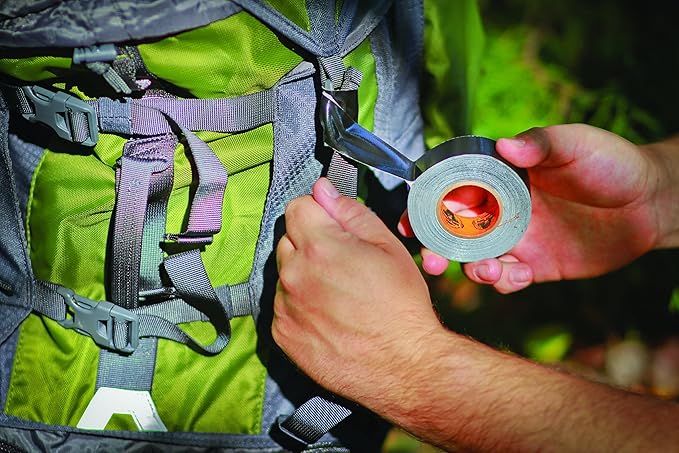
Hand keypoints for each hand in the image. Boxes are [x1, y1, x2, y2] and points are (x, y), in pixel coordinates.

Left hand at [273, 178, 443, 405]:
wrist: (404, 366)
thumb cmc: (401, 305)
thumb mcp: (388, 247)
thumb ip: (350, 213)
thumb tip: (323, 189)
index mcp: (320, 246)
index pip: (297, 207)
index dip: (318, 213)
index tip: (333, 228)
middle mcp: (294, 274)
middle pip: (289, 240)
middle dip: (310, 245)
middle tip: (342, 265)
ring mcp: (285, 306)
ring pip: (285, 274)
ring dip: (303, 276)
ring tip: (337, 295)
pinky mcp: (282, 334)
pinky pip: (283, 305)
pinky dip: (300, 306)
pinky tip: (328, 317)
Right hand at [401, 124, 664, 292]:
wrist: (652, 202)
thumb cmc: (612, 161)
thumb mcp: (576, 143)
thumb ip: (540, 144)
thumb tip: (505, 144)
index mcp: (501, 178)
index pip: (452, 189)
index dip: (427, 204)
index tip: (411, 219)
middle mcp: (502, 209)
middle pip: (455, 230)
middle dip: (437, 247)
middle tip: (433, 261)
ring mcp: (518, 239)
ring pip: (476, 258)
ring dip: (470, 268)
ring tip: (483, 270)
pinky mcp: (537, 266)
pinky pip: (509, 279)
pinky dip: (503, 282)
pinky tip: (512, 277)